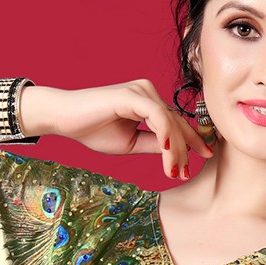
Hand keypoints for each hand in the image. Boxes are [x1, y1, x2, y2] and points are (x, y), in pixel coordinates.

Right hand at [20, 81, 210, 180]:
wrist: (65, 119)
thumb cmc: (93, 130)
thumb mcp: (131, 144)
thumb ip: (154, 145)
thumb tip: (175, 153)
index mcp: (149, 103)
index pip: (176, 124)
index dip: (189, 144)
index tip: (200, 162)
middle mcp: (148, 92)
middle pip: (177, 123)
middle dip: (185, 150)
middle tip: (186, 173)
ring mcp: (141, 91)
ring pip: (169, 122)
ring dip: (175, 149)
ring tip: (174, 171)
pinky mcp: (132, 95)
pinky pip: (156, 116)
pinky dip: (165, 134)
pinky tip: (167, 151)